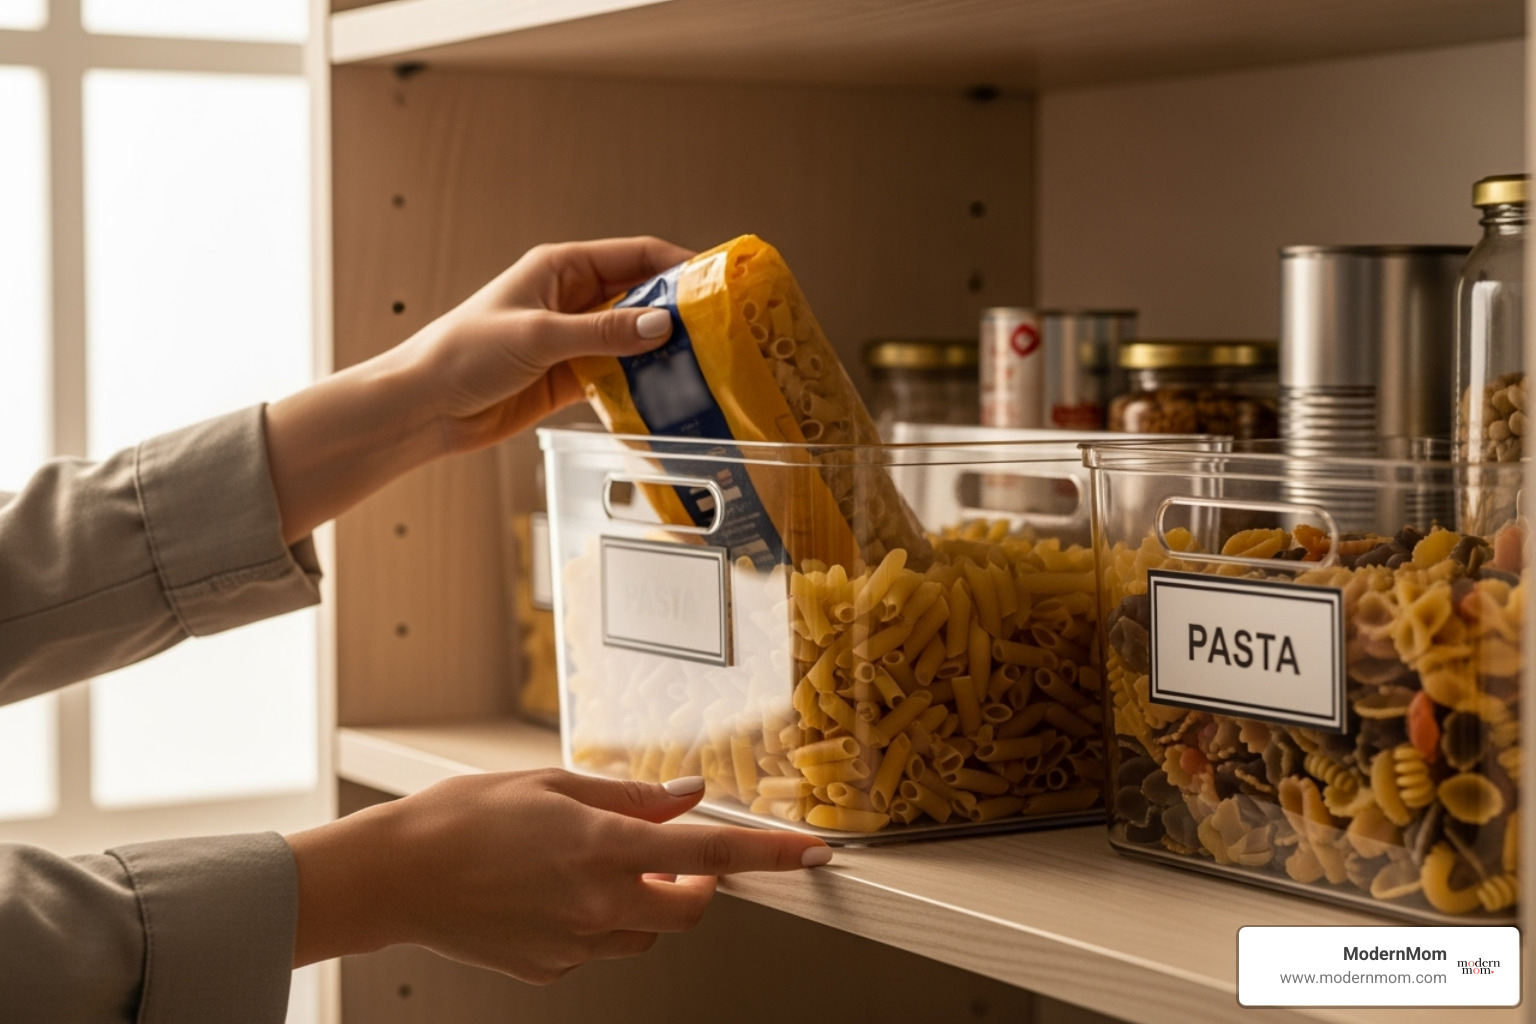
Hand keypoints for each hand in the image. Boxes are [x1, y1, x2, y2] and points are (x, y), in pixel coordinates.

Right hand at [285, 769, 830, 980]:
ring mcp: (577, 944)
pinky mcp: (552, 968)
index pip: (711, 855)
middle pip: (692, 908)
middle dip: (700, 883)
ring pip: (647, 930)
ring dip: (647, 901)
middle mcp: (599, 903)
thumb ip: (629, 795)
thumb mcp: (552, 782)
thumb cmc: (463, 817)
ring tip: (592, 864)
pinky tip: (551, 891)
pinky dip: (597, 919)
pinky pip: (600, 945)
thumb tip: (686, 795)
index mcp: (604, 847)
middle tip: (675, 852)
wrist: (395, 877)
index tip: (814, 854)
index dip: (770, 856)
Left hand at [396, 236, 694, 452]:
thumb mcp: (540, 335)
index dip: (679, 265)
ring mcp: (574, 340)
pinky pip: (618, 376)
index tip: (717, 283)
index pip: (635, 255)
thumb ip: (604, 332)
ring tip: (706, 367)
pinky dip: (643, 384)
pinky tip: (670, 396)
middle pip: (641, 297)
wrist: (424, 407)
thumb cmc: (464, 353)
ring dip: (663, 353)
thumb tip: (663, 325)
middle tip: (722, 332)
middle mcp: (572, 299)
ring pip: (633, 340)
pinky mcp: (570, 378)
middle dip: (679, 312)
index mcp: (562, 268)